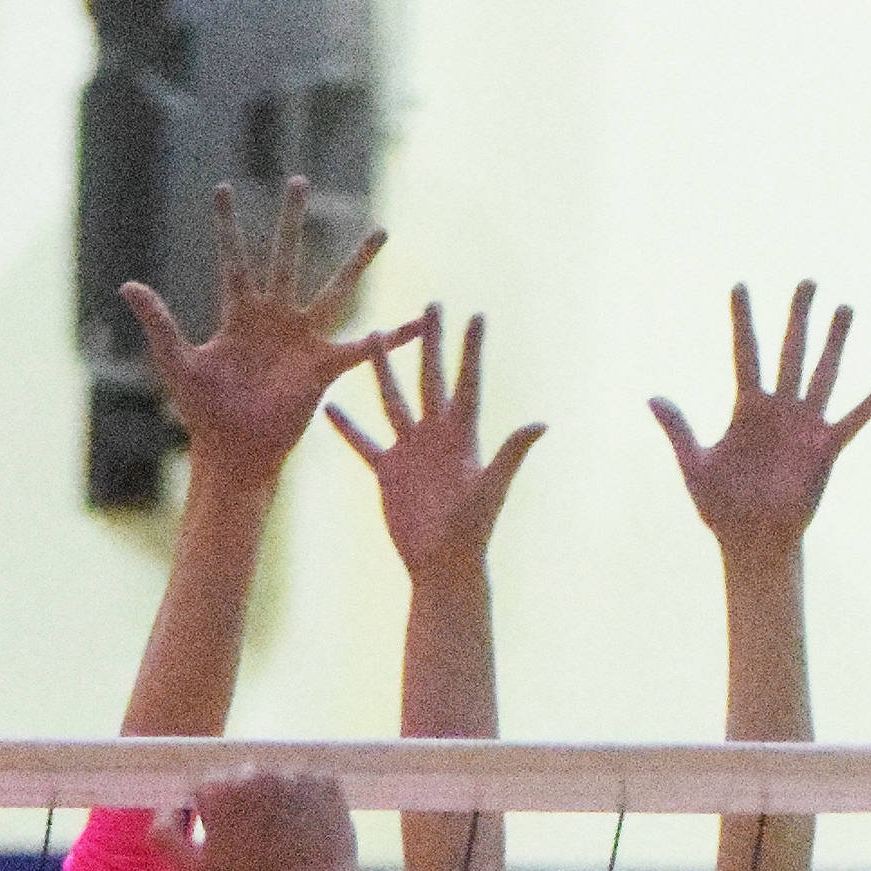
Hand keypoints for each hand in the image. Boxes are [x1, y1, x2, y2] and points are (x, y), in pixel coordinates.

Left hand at [120, 178, 418, 488]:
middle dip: (292, 219)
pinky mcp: (323, 367)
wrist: (233, 452)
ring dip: (357, 261)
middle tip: (299, 178)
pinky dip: (389, 339)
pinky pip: (362, 350)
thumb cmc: (204, 413)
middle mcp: (274, 319)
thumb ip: (159, 321)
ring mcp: (302, 340)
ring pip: (335, 289)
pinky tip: (417, 322)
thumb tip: (127, 284)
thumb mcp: (177, 363)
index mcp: (239, 315)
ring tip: (380, 230)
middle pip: (286, 256)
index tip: (223, 189)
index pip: (232, 259)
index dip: (228, 226)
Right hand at [149, 768, 361, 870]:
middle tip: (257, 841)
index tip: (227, 841)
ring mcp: (294, 773)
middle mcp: (255, 770)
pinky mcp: (327, 780)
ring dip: (275, 798)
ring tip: (284, 837)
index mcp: (218, 789)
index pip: (205, 787)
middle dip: (243, 802)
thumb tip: (167, 804)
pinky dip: (305, 799)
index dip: (213, 814)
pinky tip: (306, 829)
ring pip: (275, 777)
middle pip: (240, 777)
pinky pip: (307, 781)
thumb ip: (164, 835)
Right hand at [327, 305, 544, 583]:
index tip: (476, 314)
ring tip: (372, 335)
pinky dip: (347, 427)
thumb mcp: (491, 489)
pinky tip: (329, 406)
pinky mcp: (388, 472)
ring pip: (393, 399)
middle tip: (432, 305)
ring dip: (383, 369)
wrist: (442, 565)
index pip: (467, 382)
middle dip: (431, 342)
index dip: (472, 349)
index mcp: (461, 435)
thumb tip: (541, 423)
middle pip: (431, 377)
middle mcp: (435, 435)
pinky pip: (364, 443)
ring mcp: (410, 451)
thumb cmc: (472, 532)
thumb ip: (511, 453)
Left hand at [650, 282, 870, 566]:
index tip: (740, 285)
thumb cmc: (721, 506)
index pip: (745, 353)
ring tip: (844, 307)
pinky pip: (854, 419)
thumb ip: (680, 429)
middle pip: (790, 352)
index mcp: (746, 408)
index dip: (741, 320)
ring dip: (834, 341)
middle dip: (798, 317)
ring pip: (822, 373)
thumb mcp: (695, 465)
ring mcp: (805, 425)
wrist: (751, 540)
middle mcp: (779, 409)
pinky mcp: (826, 449)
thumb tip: (652, 397)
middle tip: (806, 280)